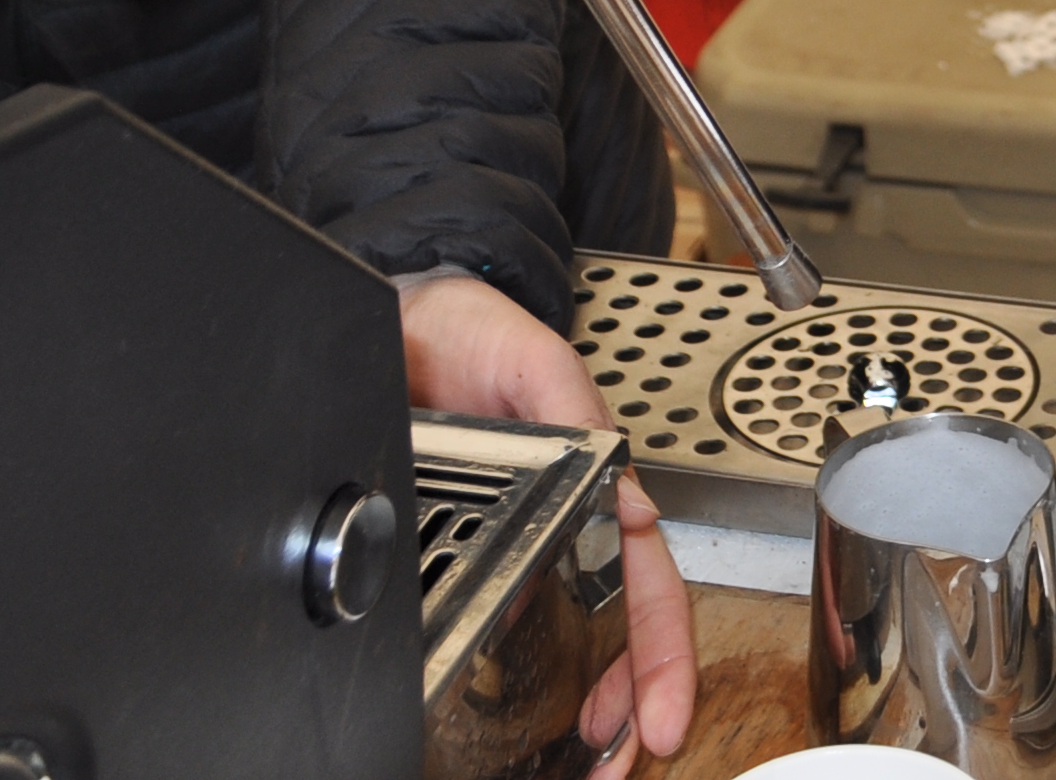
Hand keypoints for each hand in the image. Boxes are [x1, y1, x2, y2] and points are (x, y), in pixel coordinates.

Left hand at [403, 272, 695, 772]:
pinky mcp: (459, 552)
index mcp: (594, 482)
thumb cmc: (469, 329)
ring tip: (586, 762)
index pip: (643, 578)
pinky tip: (520, 724)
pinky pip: (499, 628)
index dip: (659, 650)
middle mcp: (563, 524)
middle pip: (618, 629)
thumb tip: (634, 498)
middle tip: (620, 762)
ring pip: (566, 641)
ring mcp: (512, 545)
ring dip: (586, 709)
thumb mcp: (531, 356)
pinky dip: (521, 686)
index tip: (658, 712)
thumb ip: (580, 412)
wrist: (397, 320)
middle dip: (632, 703)